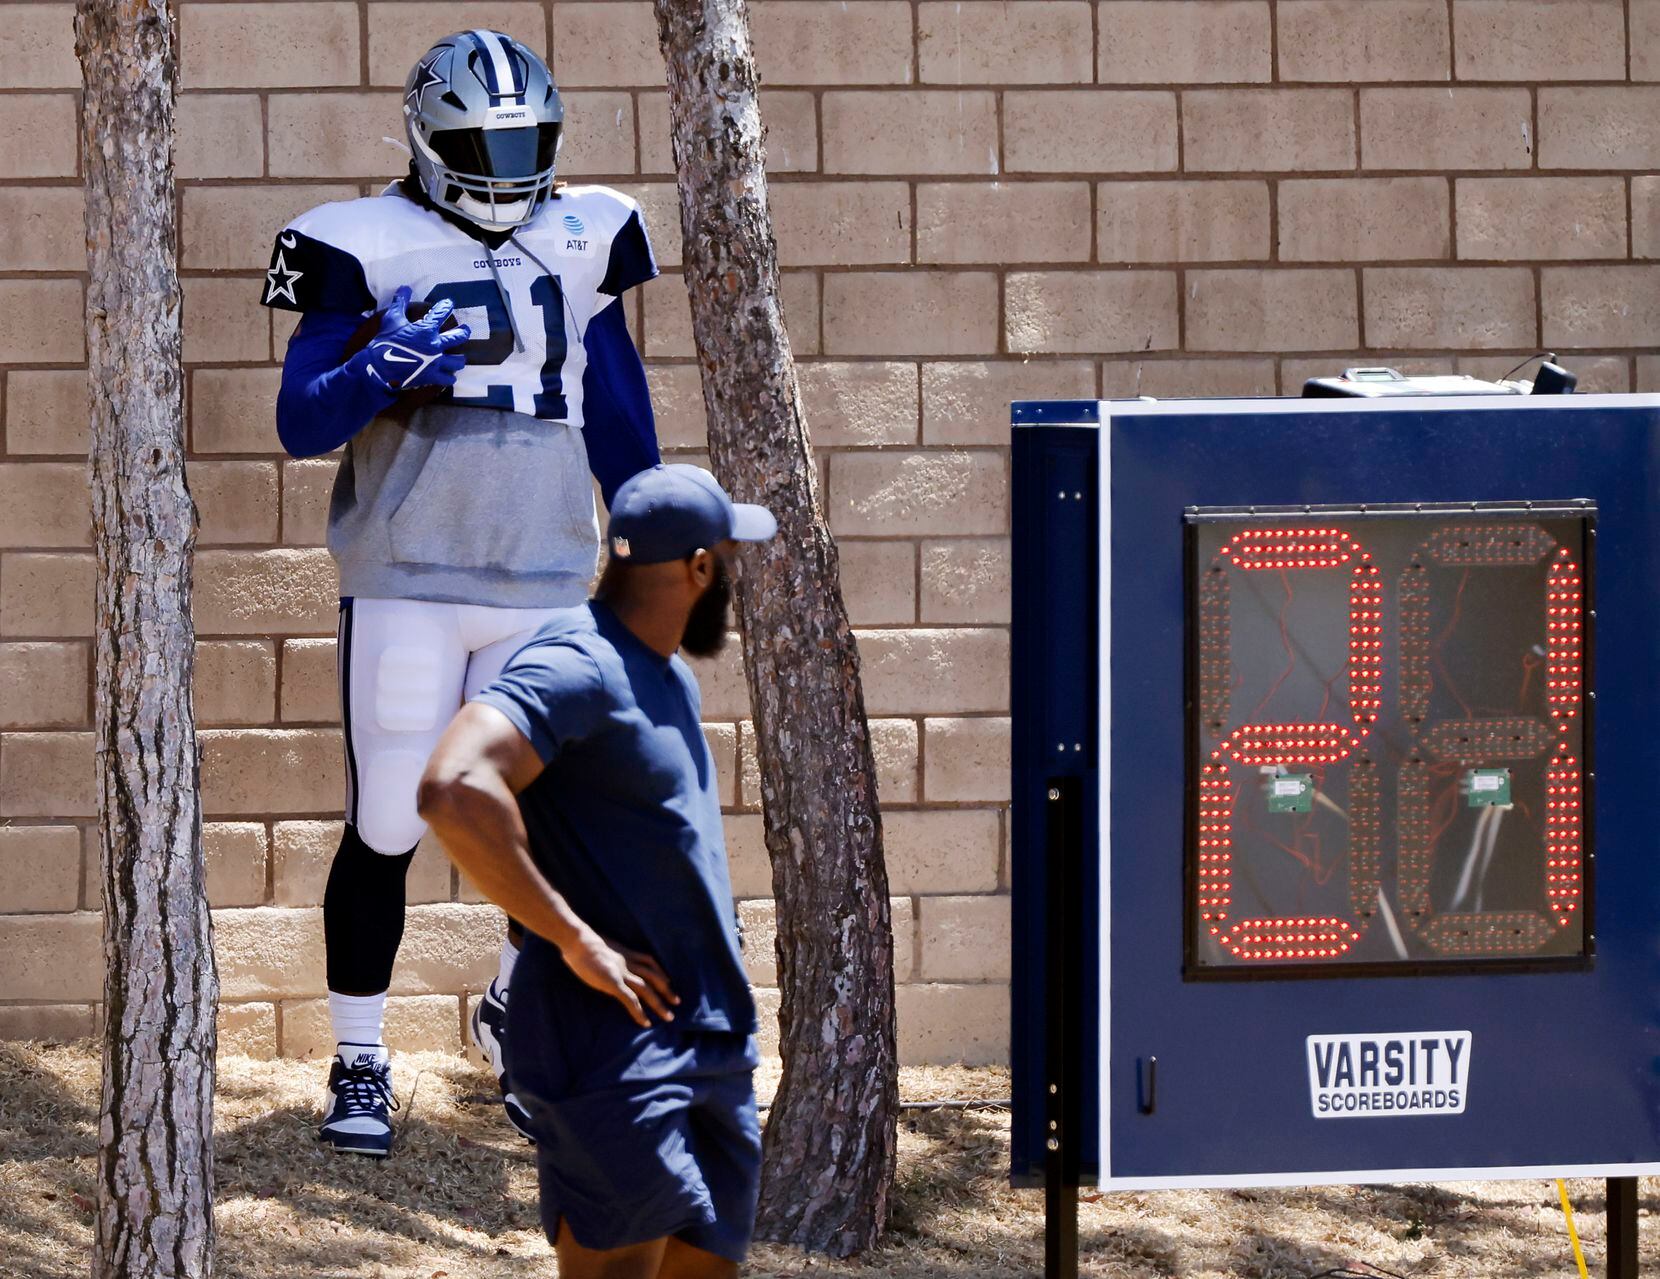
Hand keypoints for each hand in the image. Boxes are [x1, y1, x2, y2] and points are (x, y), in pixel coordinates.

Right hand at [358, 285, 471, 392]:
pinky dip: (449, 377)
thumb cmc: (386, 341)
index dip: (445, 307)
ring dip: (459, 359)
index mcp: (426, 330)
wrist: (380, 366)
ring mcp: (436, 362)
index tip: (448, 304)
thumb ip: (400, 303)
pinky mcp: (432, 377)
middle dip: (464, 332)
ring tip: (460, 358)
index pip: (441, 314)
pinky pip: (448, 379)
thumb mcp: (392, 319)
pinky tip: (450, 376)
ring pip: (457, 361)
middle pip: (458, 337)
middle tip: (466, 330)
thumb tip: (405, 287)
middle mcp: (435, 345)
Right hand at [558, 927, 679, 1027]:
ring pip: (646, 989)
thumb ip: (605, 953)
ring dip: (659, 1004)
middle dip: (666, 990)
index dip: (660, 971)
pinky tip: (645, 1022)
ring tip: (668, 1017)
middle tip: (677, 1002)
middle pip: (653, 976)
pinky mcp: (613, 982)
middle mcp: (627, 962)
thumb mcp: (599, 944)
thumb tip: (602, 958)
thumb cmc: (581, 941)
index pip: (648, 961)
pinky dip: (639, 1011)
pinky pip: (630, 999)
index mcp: (624, 953)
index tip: (668, 981)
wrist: (577, 939)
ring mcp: (621, 972)